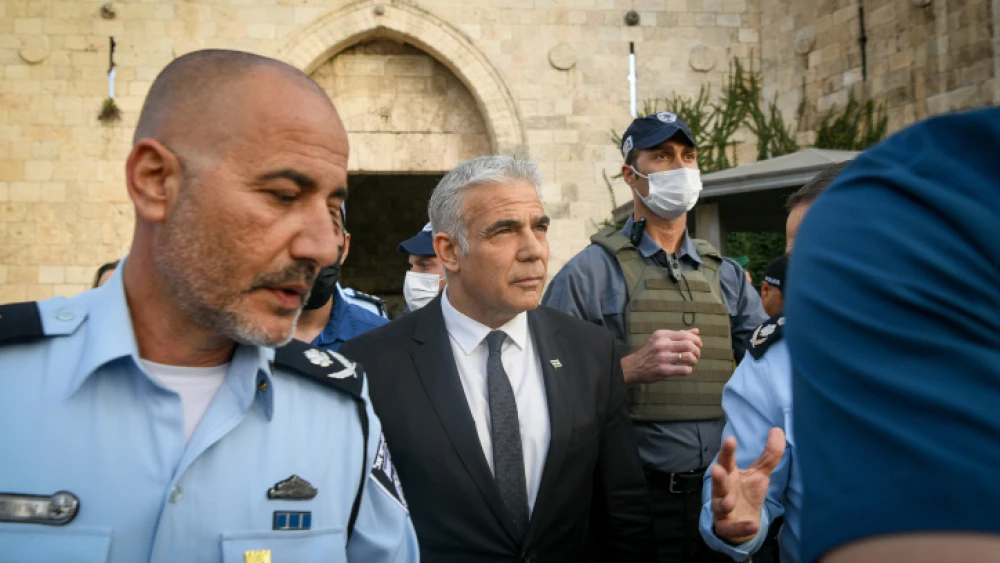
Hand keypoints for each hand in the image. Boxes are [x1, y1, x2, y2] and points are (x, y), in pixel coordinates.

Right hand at [621, 329, 701, 384]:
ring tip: (692, 362)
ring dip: (694, 360)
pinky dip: (688, 370)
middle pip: (689, 345)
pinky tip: (686, 369)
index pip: (685, 334)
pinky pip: (683, 369)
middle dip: (697, 351)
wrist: (633, 366)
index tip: (699, 345)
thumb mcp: (661, 339)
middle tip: (696, 355)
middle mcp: (662, 344)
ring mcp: (662, 358)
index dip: (696, 340)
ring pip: (688, 357)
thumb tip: (696, 331)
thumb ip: (678, 335)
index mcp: (662, 335)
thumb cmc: (650, 352)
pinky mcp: (663, 370)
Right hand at [710, 428, 785, 544]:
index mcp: (730, 475)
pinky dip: (741, 527)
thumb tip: (778, 429)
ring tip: (730, 501)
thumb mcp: (760, 474)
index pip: (727, 461)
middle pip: (718, 482)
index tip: (731, 440)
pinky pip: (731, 528)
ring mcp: (722, 509)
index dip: (727, 451)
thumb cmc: (747, 494)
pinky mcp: (726, 526)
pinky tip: (752, 525)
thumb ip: (769, 455)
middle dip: (717, 476)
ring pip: (719, 505)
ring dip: (724, 503)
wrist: (741, 525)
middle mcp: (723, 490)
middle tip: (717, 469)